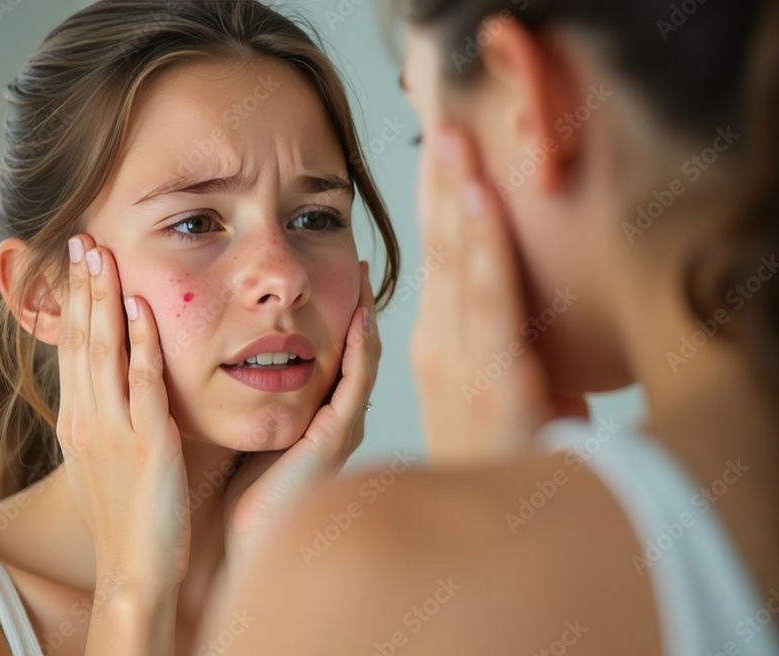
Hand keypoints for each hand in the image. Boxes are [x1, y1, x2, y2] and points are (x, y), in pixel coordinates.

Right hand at [55, 233, 189, 591]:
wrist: (133, 569)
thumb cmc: (127, 519)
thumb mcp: (104, 462)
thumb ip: (107, 420)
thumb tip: (113, 388)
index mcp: (76, 424)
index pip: (71, 351)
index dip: (73, 305)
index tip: (74, 265)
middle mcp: (87, 420)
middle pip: (80, 340)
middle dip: (81, 288)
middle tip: (80, 240)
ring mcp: (113, 430)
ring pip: (103, 352)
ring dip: (103, 299)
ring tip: (101, 255)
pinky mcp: (147, 443)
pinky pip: (143, 382)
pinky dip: (140, 342)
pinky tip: (140, 308)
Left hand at [221, 261, 380, 560]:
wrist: (243, 536)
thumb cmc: (239, 485)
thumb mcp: (249, 424)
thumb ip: (252, 392)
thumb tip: (232, 350)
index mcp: (319, 414)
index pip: (338, 353)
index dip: (340, 314)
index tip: (334, 274)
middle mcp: (339, 418)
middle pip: (358, 351)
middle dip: (360, 306)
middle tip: (360, 264)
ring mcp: (343, 427)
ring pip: (364, 360)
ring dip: (365, 317)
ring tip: (363, 277)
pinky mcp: (338, 437)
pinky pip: (356, 382)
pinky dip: (361, 348)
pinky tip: (359, 317)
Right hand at [410, 128, 582, 465]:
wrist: (490, 530)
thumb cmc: (503, 459)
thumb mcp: (493, 394)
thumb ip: (493, 344)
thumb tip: (511, 295)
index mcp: (438, 346)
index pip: (438, 261)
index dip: (440, 204)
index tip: (444, 154)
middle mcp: (439, 344)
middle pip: (439, 249)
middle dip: (441, 184)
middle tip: (443, 124)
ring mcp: (459, 358)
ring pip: (455, 259)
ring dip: (455, 194)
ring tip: (453, 141)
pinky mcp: (490, 374)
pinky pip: (486, 295)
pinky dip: (482, 243)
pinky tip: (479, 200)